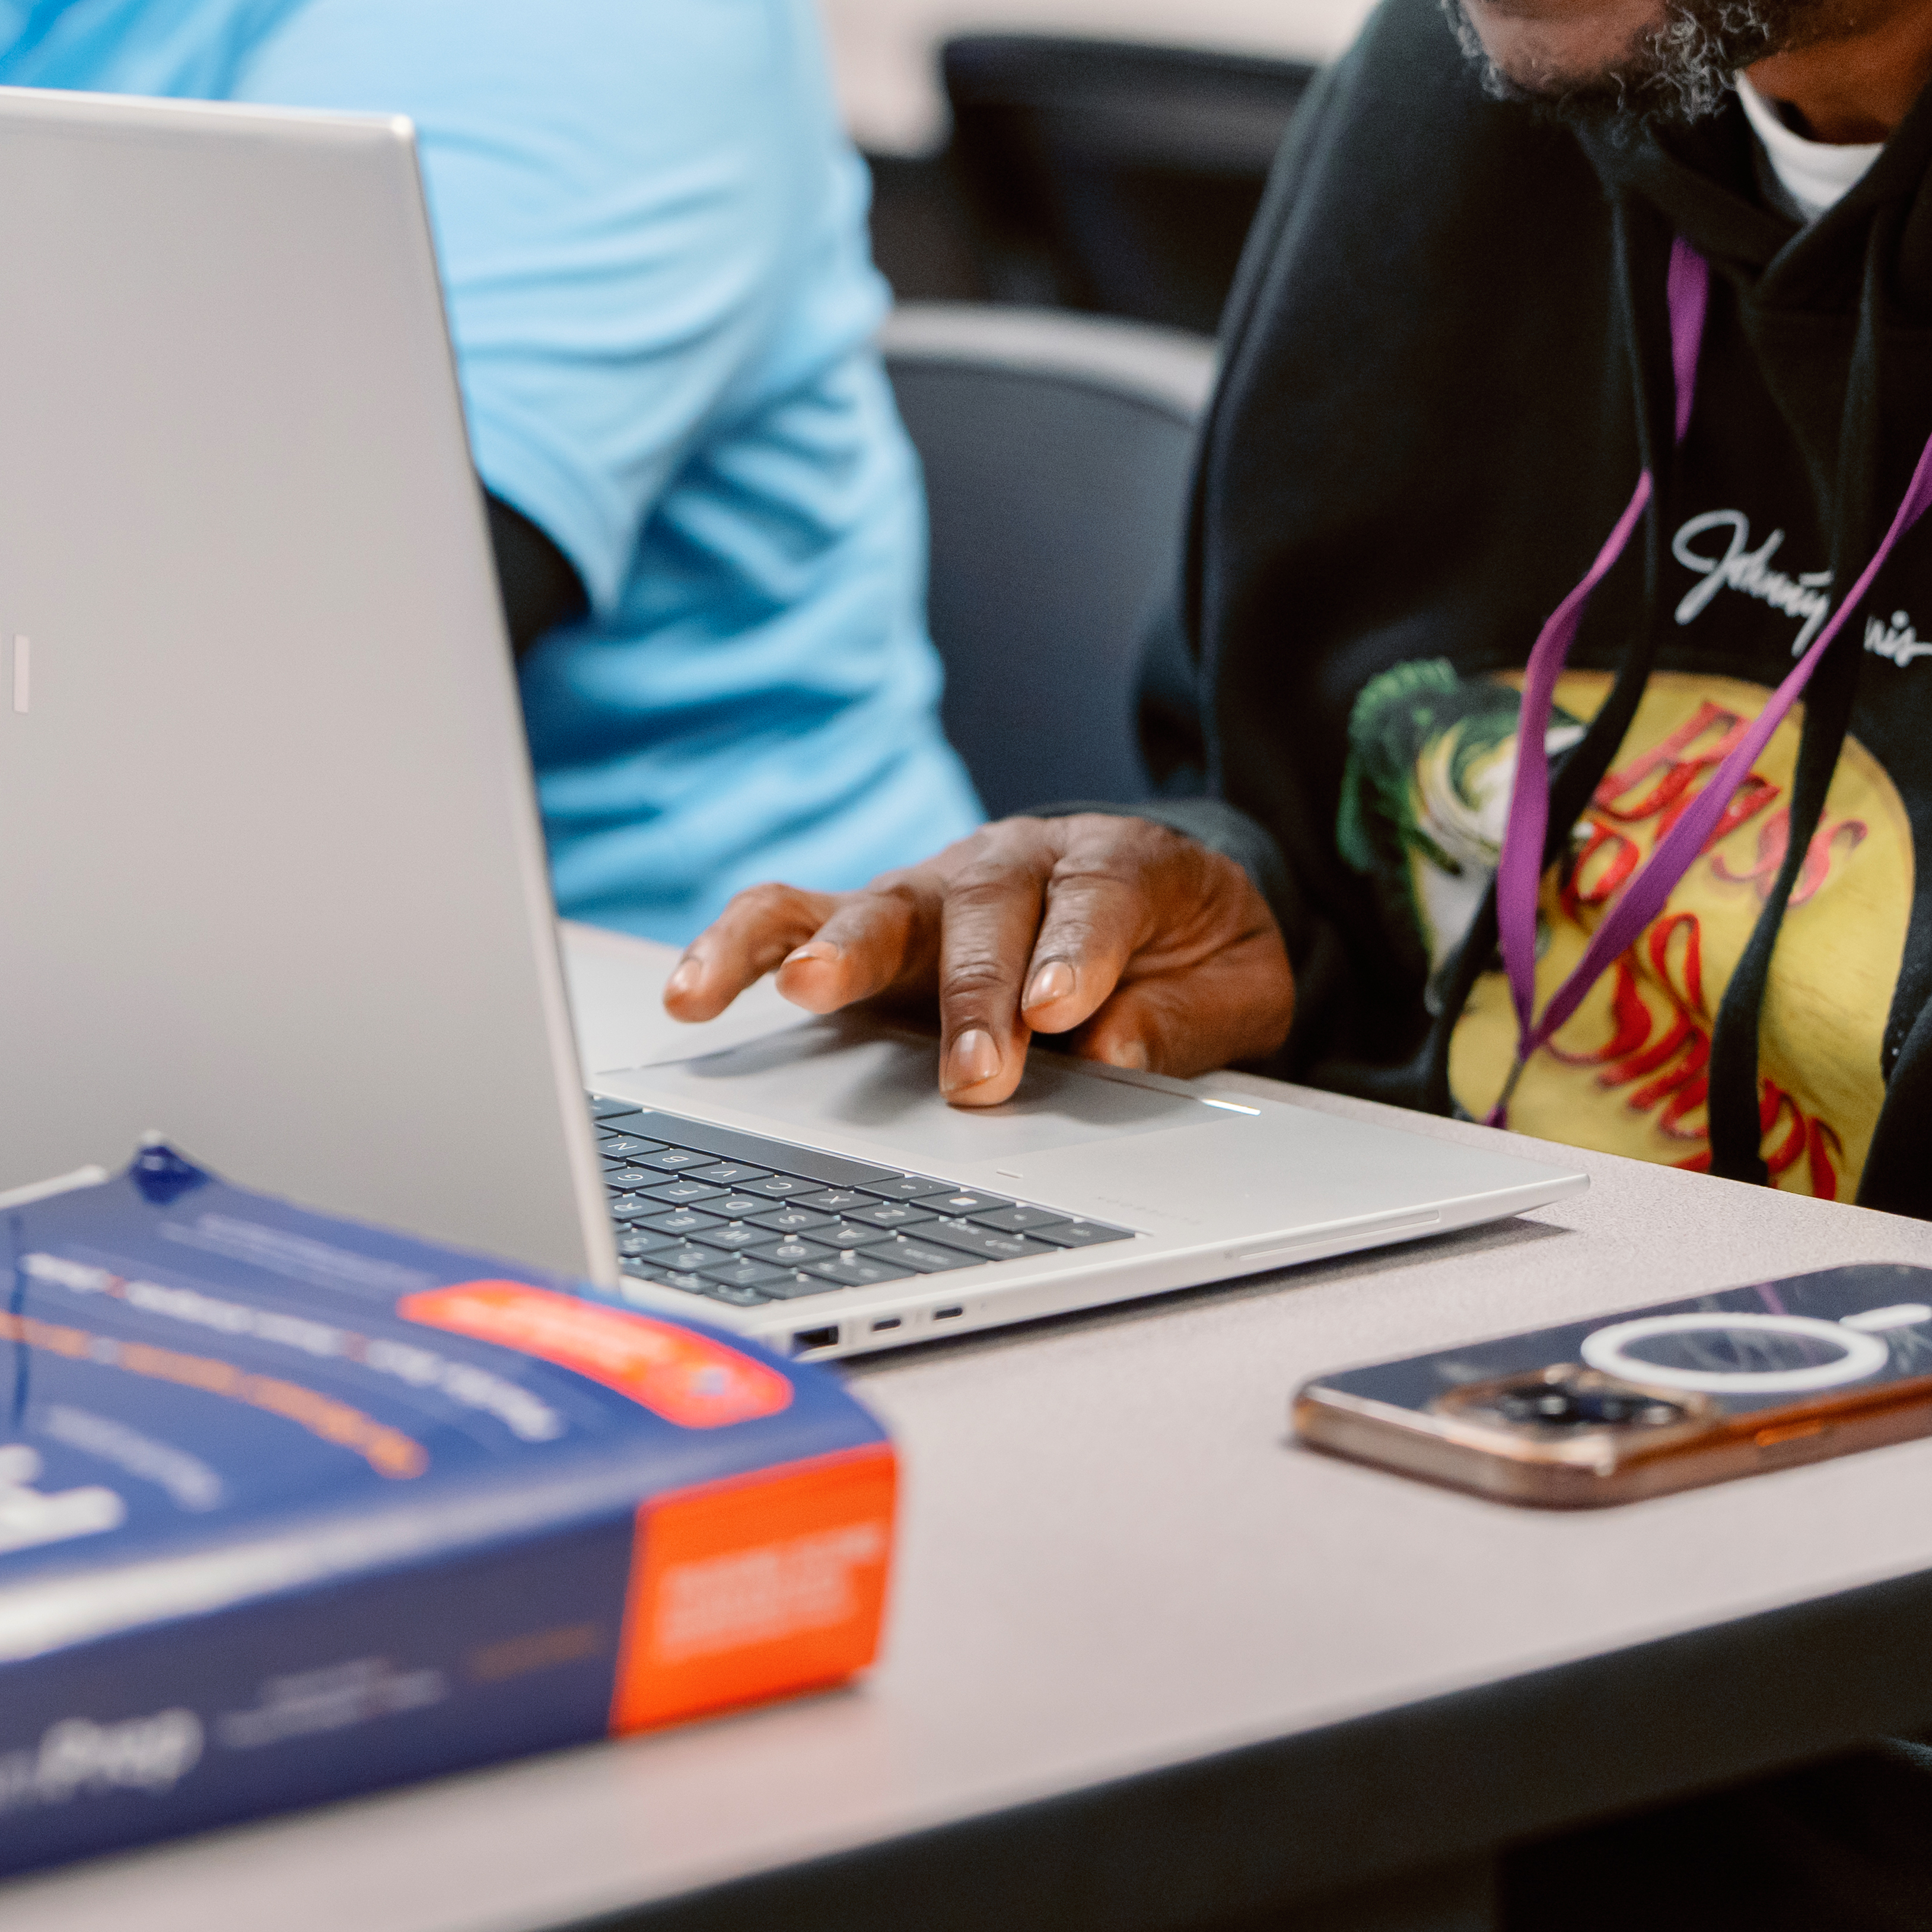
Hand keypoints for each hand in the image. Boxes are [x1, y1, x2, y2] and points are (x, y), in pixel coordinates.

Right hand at [667, 813, 1296, 1103]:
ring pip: (877, 903)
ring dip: (841, 952)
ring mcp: (932, 886)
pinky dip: (738, 947)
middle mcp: (1013, 861)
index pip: (1096, 900)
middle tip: (976, 1071)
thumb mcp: (1239, 986)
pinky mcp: (870, 919)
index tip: (1062, 1012)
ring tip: (801, 993)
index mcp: (1116, 863)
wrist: (1149, 898)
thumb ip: (1187, 1016)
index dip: (1078, 954)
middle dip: (974, 992)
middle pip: (984, 908)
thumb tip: (1112, 1047)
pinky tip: (693, 993)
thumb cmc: (1187, 949)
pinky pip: (790, 917)